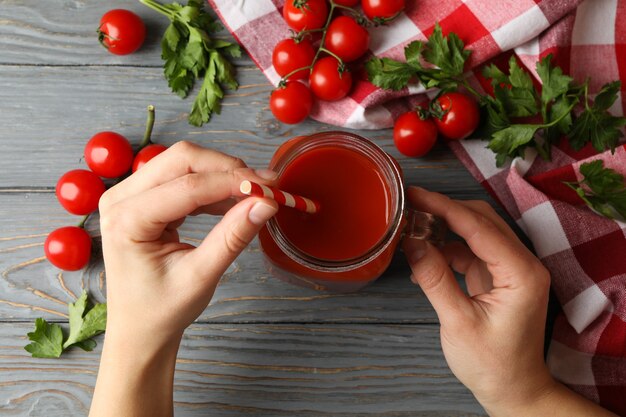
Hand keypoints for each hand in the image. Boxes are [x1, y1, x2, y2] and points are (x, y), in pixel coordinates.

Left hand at [90, 141, 278, 416]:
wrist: (139, 330)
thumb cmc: (161, 310)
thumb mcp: (200, 277)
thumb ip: (232, 237)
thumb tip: (265, 204)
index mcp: (127, 220)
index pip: (188, 187)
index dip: (232, 182)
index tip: (270, 188)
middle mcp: (120, 199)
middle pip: (181, 160)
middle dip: (227, 169)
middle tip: (266, 184)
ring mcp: (129, 195)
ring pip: (183, 163)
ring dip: (222, 174)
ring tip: (256, 193)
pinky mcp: (143, 198)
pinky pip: (181, 177)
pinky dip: (212, 186)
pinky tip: (235, 200)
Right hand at [402, 186, 615, 415]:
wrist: (513, 389)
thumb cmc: (492, 364)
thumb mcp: (457, 322)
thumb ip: (434, 279)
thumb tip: (411, 243)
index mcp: (522, 273)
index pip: (479, 227)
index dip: (444, 207)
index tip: (415, 194)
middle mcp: (522, 264)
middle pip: (481, 220)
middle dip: (444, 210)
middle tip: (410, 205)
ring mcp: (511, 269)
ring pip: (475, 231)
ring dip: (443, 227)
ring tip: (411, 228)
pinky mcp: (498, 276)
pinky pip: (470, 250)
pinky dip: (446, 247)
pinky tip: (423, 256)